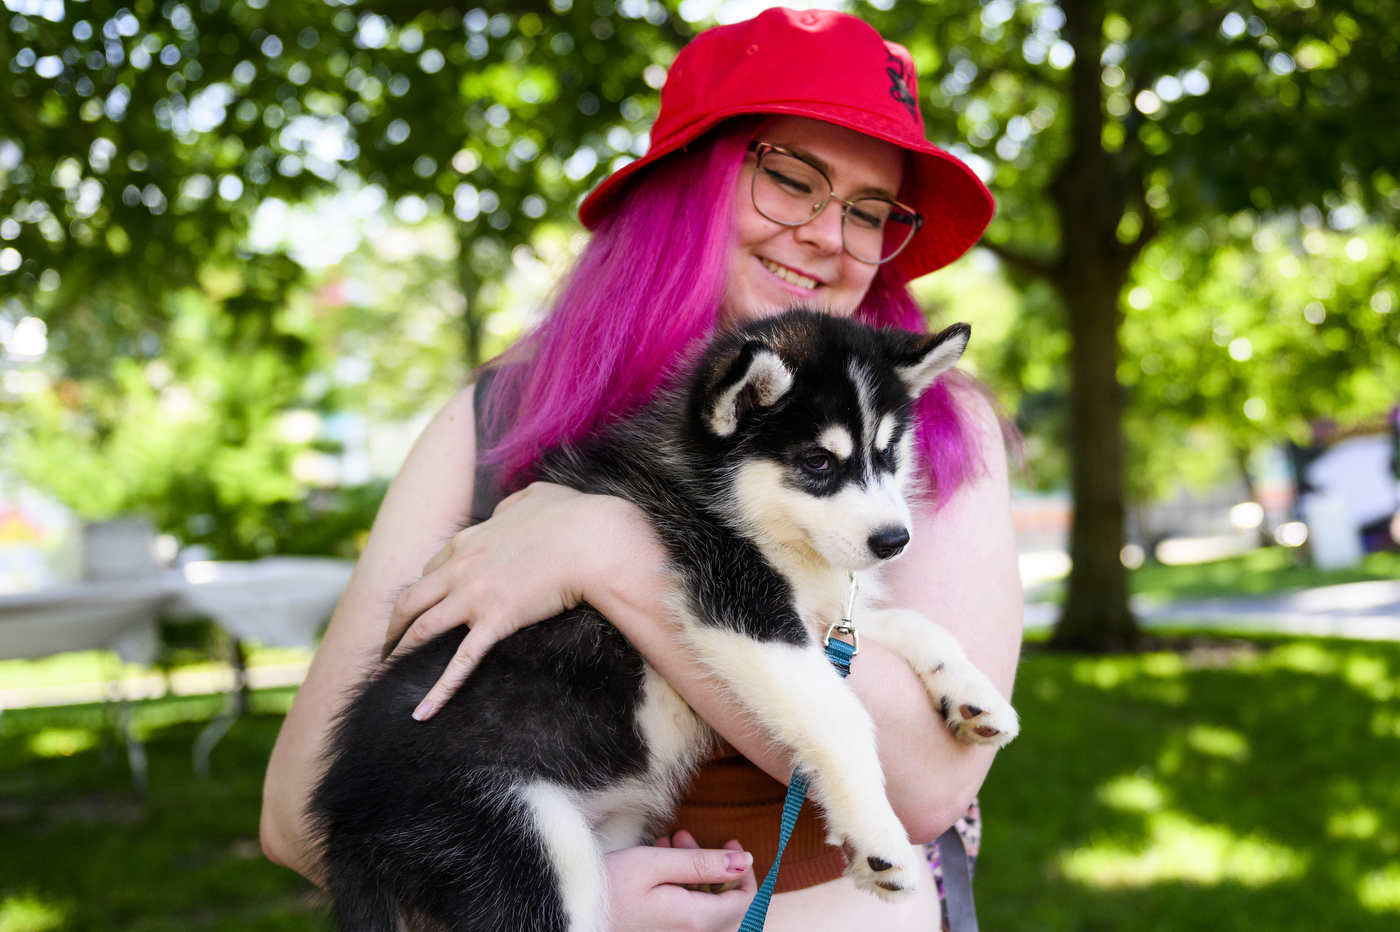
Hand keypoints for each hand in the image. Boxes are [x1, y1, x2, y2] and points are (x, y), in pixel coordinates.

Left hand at [381, 482, 628, 720]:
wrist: (593, 542)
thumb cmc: (574, 517)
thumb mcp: (537, 496)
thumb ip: (513, 502)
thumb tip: (506, 509)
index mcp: (469, 540)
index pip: (432, 568)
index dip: (423, 589)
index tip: (421, 606)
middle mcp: (461, 567)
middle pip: (412, 600)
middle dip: (395, 625)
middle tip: (388, 644)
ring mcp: (474, 596)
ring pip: (422, 629)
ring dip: (401, 653)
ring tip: (389, 675)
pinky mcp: (494, 622)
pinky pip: (459, 662)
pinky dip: (437, 691)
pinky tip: (421, 713)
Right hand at [604, 832, 756, 931]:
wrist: (568, 914)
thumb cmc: (608, 888)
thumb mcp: (654, 864)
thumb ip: (702, 863)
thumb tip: (744, 860)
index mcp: (695, 920)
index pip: (746, 901)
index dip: (744, 870)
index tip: (728, 843)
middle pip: (724, 903)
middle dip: (711, 865)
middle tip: (685, 837)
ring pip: (703, 906)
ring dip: (693, 873)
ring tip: (666, 845)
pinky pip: (685, 913)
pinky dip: (679, 887)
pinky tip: (656, 865)